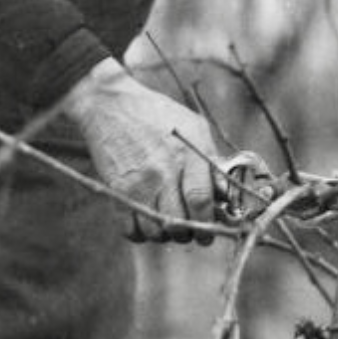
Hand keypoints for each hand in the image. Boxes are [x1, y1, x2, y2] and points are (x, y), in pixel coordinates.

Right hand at [62, 58, 217, 243]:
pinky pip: (131, 229)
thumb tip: (226, 195)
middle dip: (189, 233)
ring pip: (156, 231)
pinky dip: (141, 232)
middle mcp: (163, 171)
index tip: (210, 229)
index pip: (201, 200)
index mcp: (187, 154)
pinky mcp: (116, 191)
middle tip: (191, 228)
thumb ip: (212, 160)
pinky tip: (147, 218)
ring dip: (165, 234)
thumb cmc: (158, 114)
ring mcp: (138, 182)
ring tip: (168, 220)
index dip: (208, 223)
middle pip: (180, 223)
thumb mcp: (194, 126)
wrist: (110, 104)